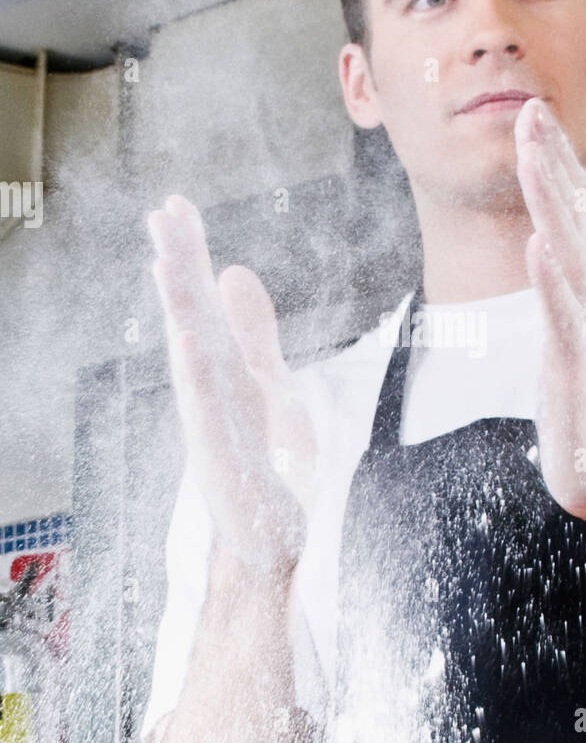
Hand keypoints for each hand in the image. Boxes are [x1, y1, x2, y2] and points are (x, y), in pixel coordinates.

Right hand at [147, 195, 316, 568]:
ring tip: (167, 260)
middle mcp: (207, 389)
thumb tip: (233, 271)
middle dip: (178, 264)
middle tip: (161, 212)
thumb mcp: (266, 380)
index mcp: (218, 367)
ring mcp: (210, 422)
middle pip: (190, 316)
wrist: (266, 537)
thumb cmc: (262, 460)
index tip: (175, 204)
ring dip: (178, 309)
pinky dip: (196, 373)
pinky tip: (188, 338)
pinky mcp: (221, 457)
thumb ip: (250, 330)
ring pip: (191, 355)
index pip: (201, 301)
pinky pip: (206, 409)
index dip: (189, 253)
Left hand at [514, 99, 585, 528]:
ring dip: (550, 204)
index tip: (531, 111)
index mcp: (583, 289)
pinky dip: (552, 281)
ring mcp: (584, 331)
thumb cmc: (584, 401)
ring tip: (534, 159)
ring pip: (566, 255)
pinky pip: (563, 318)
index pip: (567, 214)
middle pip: (569, 219)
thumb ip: (557, 289)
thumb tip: (542, 248)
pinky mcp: (575, 368)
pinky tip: (539, 248)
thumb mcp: (568, 331)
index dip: (550, 162)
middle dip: (549, 162)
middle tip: (531, 108)